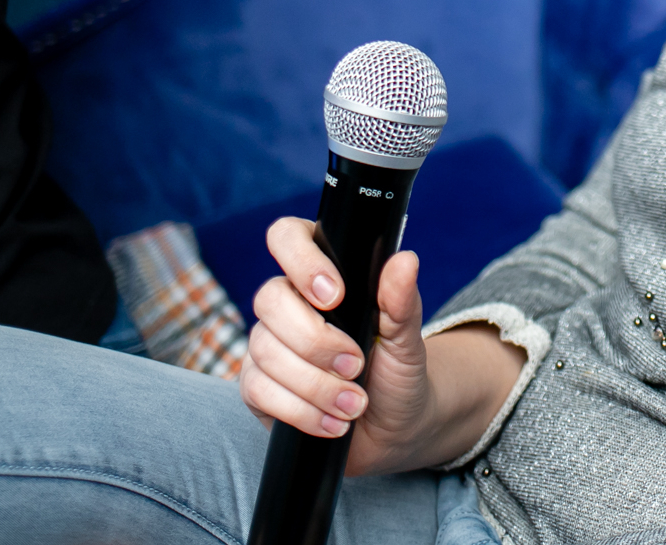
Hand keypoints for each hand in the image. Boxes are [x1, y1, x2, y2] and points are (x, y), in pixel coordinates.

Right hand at [238, 216, 433, 473]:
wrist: (394, 428)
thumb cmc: (398, 371)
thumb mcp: (407, 339)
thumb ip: (401, 301)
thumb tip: (405, 261)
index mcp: (322, 274)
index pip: (288, 237)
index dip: (303, 261)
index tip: (336, 295)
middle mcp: (288, 304)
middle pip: (270, 300)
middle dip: (316, 340)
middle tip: (356, 365)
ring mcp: (268, 345)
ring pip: (265, 351)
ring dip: (315, 384)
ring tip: (354, 403)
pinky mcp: (258, 387)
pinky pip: (259, 391)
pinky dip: (301, 411)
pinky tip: (333, 423)